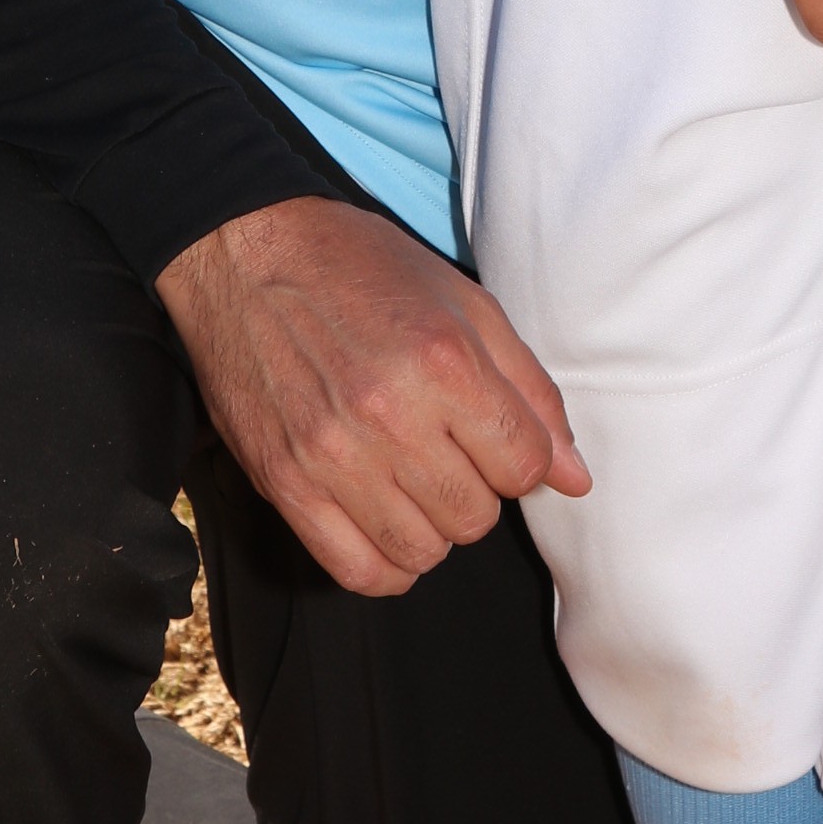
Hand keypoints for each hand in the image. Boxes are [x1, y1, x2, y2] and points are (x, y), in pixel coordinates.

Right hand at [154, 195, 589, 597]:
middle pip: (476, 517)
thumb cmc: (361, 267)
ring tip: (411, 480)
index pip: (525, 466)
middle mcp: (390, 414)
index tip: (494, 436)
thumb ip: (529, 390)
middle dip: (476, 491)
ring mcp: (331, 455)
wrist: (245, 251)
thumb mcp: (463, 302)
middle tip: (448, 450)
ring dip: (430, 526)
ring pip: (423, 553)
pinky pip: (357, 572)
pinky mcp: (284, 484)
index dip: (521, 458)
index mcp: (444, 360)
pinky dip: (384, 564)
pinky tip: (382, 520)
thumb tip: (576, 477)